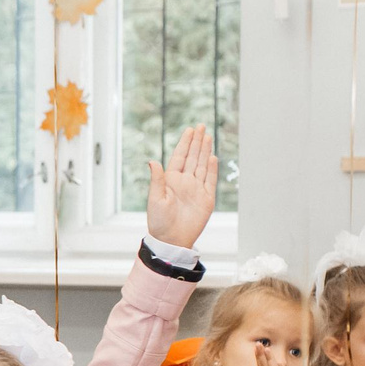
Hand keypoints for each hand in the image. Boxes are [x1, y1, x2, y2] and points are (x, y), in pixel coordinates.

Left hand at [145, 123, 217, 250]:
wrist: (172, 239)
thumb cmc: (159, 221)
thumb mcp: (155, 199)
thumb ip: (157, 179)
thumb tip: (152, 161)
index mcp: (171, 180)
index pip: (179, 157)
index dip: (185, 143)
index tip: (189, 130)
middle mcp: (184, 182)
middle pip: (192, 157)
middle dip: (196, 142)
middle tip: (200, 126)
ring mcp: (196, 189)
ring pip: (202, 165)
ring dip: (204, 151)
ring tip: (207, 136)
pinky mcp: (206, 198)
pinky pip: (210, 180)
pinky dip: (211, 169)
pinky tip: (212, 157)